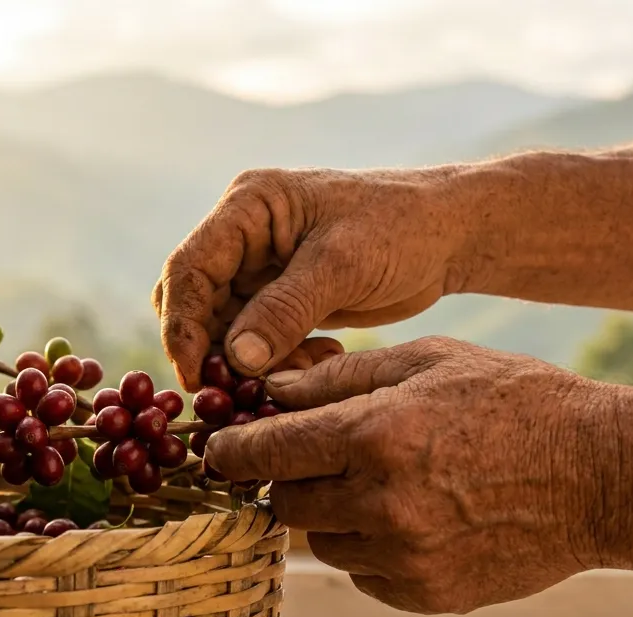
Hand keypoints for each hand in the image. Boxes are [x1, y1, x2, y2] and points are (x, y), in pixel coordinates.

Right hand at [152, 167, 477, 389]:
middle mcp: (244, 236)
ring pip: (225, 330)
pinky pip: (257, 342)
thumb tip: (235, 358)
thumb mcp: (342, 265)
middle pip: (196, 302)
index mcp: (248, 206)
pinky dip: (277, 363)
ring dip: (248, 363)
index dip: (181, 325)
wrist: (451, 235)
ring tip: (293, 378)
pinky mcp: (282, 300)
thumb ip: (285, 309)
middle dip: (210, 351)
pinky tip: (319, 361)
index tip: (194, 375)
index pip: (189, 268)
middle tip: (230, 395)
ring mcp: (261, 269)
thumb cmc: (401, 228)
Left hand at [205, 337, 632, 614]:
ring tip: (382, 483)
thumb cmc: (516, 401)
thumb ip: (339, 376)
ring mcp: (406, 557)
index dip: (232, 450)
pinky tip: (415, 517)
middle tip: (315, 460)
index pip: (265, 452)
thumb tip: (267, 389)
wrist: (602, 476)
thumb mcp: (429, 360)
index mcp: (376, 435)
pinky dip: (371, 551)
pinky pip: (364, 576)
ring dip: (331, 515)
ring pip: (322, 543)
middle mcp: (382, 503)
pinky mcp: (428, 594)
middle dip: (287, 480)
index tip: (221, 450)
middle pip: (283, 504)